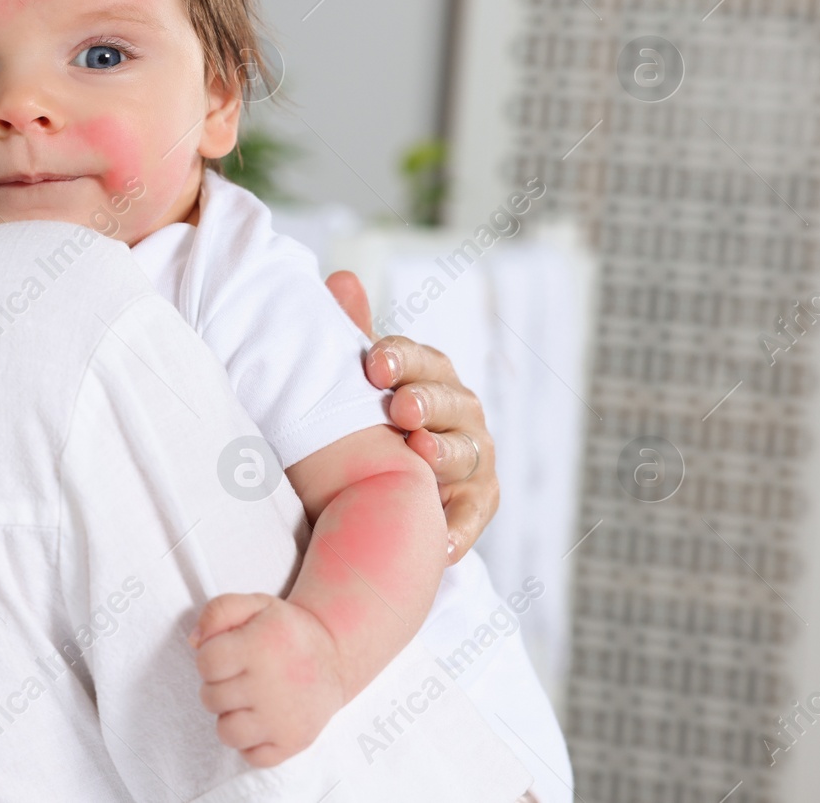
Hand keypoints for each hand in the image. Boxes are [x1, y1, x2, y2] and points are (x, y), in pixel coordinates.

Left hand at [188, 592, 344, 767]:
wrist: (335, 656)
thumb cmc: (287, 631)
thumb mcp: (255, 605)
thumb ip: (218, 612)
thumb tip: (194, 642)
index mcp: (259, 647)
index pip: (205, 663)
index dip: (209, 658)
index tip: (227, 655)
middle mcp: (271, 686)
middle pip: (211, 698)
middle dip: (218, 686)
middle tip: (240, 676)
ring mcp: (282, 719)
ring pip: (226, 733)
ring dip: (230, 717)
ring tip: (247, 701)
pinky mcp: (293, 742)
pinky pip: (251, 756)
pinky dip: (251, 742)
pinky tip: (261, 720)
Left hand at [326, 271, 497, 563]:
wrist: (388, 487)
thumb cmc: (375, 421)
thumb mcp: (364, 381)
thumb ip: (355, 333)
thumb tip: (341, 277)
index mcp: (432, 376)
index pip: (422, 360)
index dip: (400, 360)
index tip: (374, 365)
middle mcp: (460, 412)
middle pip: (450, 401)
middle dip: (426, 402)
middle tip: (401, 409)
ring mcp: (473, 457)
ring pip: (466, 452)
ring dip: (444, 453)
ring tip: (420, 454)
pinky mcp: (477, 503)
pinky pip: (471, 517)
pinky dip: (457, 529)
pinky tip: (439, 541)